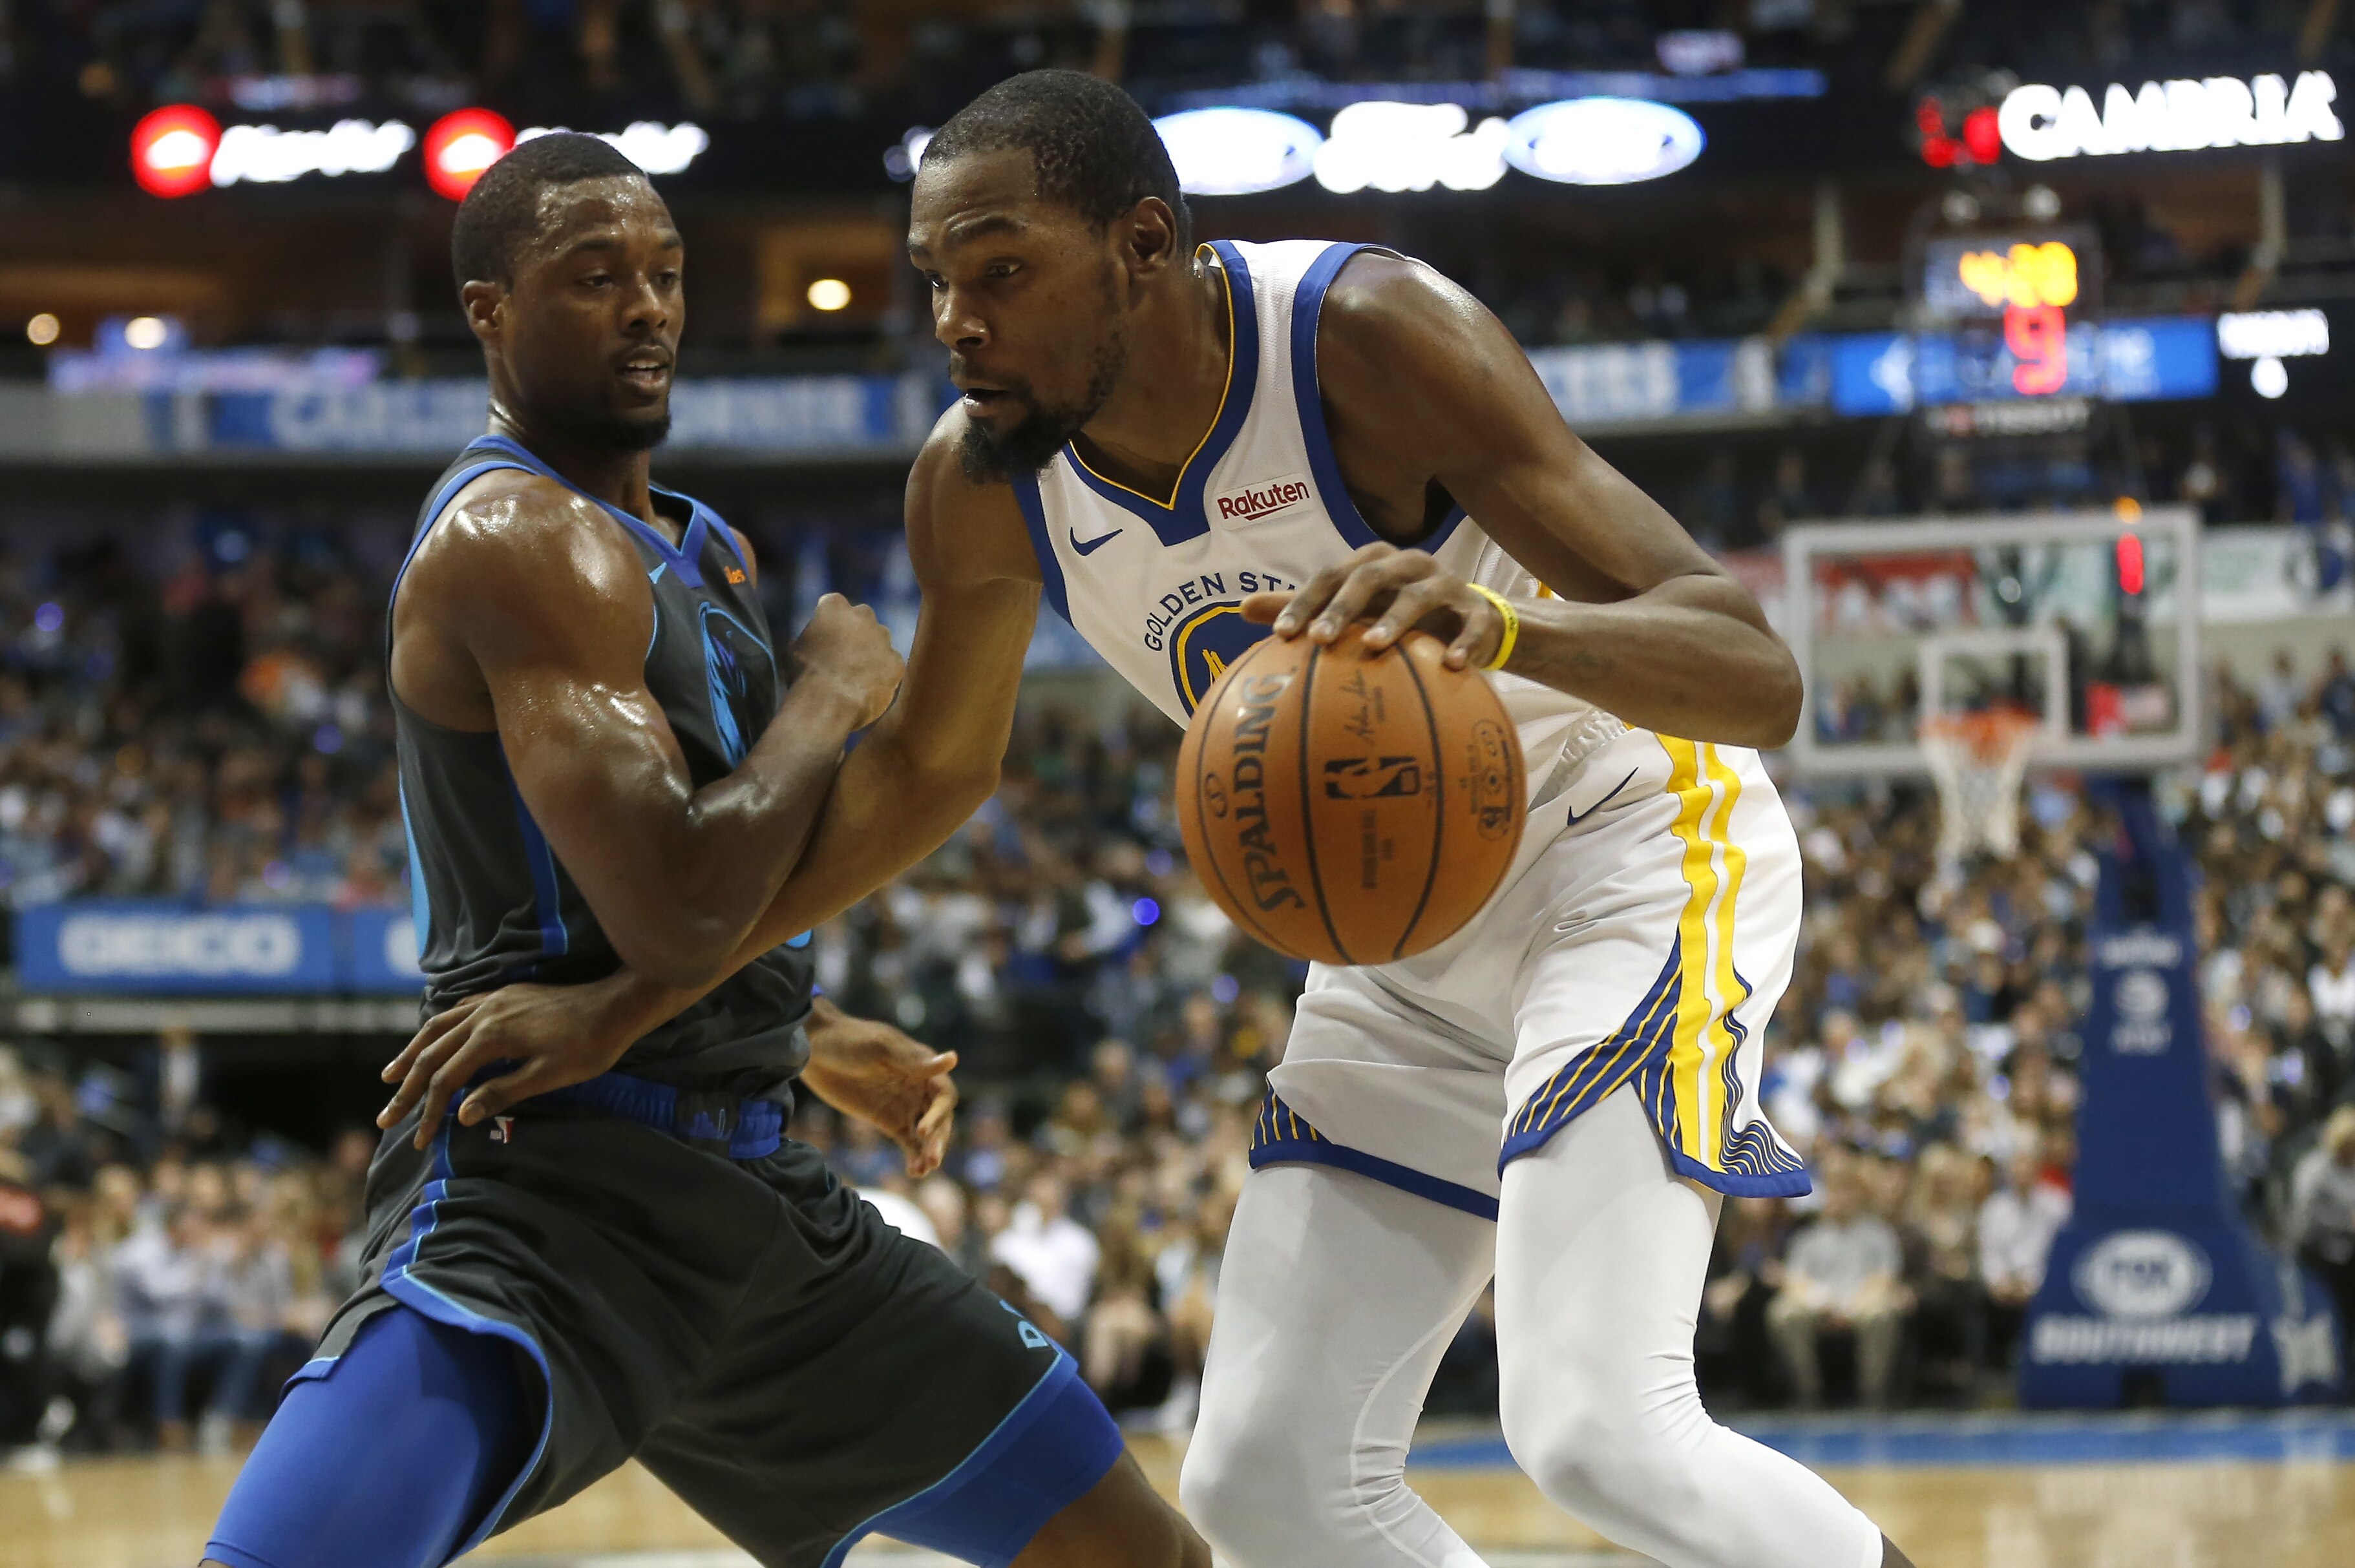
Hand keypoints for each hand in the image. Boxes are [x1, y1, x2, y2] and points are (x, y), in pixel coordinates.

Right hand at [377, 973, 652, 1149]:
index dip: (427, 1112)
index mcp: (491, 1037)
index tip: (419, 1140)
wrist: (617, 1005)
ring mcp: (493, 1001)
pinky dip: (437, 1028)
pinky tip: (433, 1038)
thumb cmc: (589, 1046)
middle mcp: (484, 1013)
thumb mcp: (549, 1076)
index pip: (445, 1079)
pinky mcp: (505, 995)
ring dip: (412, 1053)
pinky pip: (458, 1010)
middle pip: (431, 1053)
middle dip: (405, 1088)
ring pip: (438, 1027)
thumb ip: (503, 1093)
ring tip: (389, 1076)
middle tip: (385, 1118)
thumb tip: (461, 1115)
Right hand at [791, 593, 904, 728]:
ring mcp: (883, 638)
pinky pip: (891, 664)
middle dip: (855, 630)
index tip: (825, 635)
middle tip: (844, 653)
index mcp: (834, 607)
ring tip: (857, 674)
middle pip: (862, 617)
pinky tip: (869, 687)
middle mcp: (863, 615)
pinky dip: (883, 673)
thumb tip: (814, 638)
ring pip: (880, 639)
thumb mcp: (795, 649)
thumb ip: (811, 636)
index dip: (828, 620)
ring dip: (872, 650)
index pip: (833, 604)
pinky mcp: (896, 661)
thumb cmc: (804, 677)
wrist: (828, 705)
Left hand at [798, 1004, 958, 1178]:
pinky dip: (913, 1156)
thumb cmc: (848, 1040)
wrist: (813, 1049)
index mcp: (922, 1066)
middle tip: (932, 1160)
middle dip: (939, 1139)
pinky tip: (914, 1172)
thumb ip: (914, 1062)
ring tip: (924, 1170)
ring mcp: (903, 1105)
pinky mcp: (887, 1120)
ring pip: (927, 1134)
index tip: (923, 1130)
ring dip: (929, 1151)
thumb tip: (953, 1059)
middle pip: (940, 1118)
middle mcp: (918, 1087)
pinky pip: (907, 1142)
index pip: (944, 1095)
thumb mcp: (880, 1048)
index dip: (940, 1114)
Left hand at [1241, 542, 1508, 670]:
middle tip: (1320, 641)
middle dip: (1343, 606)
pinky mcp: (1477, 609)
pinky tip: (1451, 666)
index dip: (1306, 601)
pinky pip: (1471, 624)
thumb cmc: (1396, 617)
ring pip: (1419, 594)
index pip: (1331, 574)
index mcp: (1372, 563)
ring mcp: (1445, 583)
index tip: (1282, 634)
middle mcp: (1407, 564)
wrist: (1468, 625)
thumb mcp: (1352, 611)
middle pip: (1370, 576)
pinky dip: (1462, 643)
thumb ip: (1304, 609)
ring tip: (1374, 647)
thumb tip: (1241, 608)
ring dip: (1396, 620)